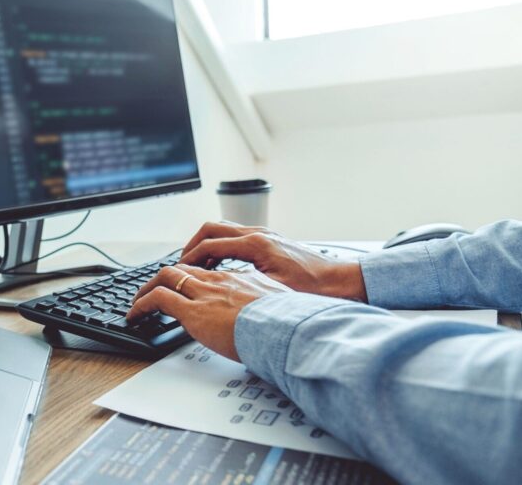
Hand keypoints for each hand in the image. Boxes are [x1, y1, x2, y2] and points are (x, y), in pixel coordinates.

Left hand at [128, 264, 291, 360]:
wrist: (290, 329)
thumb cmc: (292, 325)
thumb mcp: (284, 311)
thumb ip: (271, 310)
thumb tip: (272, 323)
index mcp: (245, 278)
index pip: (212, 272)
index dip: (196, 277)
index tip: (189, 284)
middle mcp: (221, 280)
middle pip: (186, 268)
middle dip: (167, 276)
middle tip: (156, 288)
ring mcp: (206, 293)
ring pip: (167, 277)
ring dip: (149, 288)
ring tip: (139, 300)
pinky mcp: (193, 310)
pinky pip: (158, 299)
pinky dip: (142, 305)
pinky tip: (135, 315)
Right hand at [179, 222, 367, 301]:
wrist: (344, 283)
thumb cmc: (315, 289)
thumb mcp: (273, 291)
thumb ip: (241, 286)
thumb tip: (215, 290)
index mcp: (256, 244)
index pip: (209, 245)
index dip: (189, 259)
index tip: (177, 272)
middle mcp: (259, 234)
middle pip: (211, 229)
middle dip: (191, 246)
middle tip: (181, 265)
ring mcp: (265, 235)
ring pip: (224, 230)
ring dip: (206, 244)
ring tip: (197, 265)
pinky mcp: (271, 242)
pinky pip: (236, 237)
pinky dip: (222, 247)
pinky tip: (222, 265)